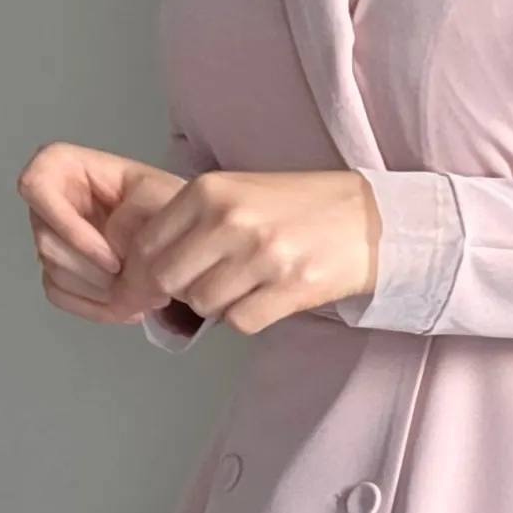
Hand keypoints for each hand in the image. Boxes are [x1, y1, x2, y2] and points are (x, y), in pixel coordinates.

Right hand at [17, 142, 182, 326]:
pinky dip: (93, 307)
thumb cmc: (164, 202)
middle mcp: (47, 202)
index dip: (70, 229)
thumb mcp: (158, 194)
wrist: (177, 235)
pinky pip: (59, 294)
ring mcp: (50, 237)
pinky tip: (127, 308)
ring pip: (54, 272)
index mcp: (61, 165)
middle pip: (47, 243)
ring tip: (142, 294)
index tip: (113, 259)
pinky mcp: (56, 269)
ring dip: (99, 291)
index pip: (35, 188)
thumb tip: (110, 247)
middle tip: (137, 283)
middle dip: (94, 271)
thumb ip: (133, 213)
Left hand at [117, 168, 381, 336]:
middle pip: (168, 279)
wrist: (370, 219)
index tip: (150, 286)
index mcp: (210, 191)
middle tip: (196, 290)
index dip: (142, 273)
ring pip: (202, 304)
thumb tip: (143, 267)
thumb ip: (191, 222)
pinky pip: (240, 322)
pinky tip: (265, 298)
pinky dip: (246, 318)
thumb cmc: (300, 208)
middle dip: (175, 293)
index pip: (148, 245)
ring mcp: (261, 255)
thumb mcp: (238, 193)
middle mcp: (231, 220)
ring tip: (244, 286)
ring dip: (216, 305)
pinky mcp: (289, 287)